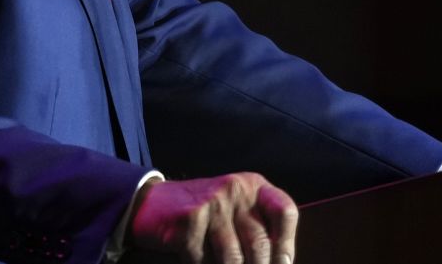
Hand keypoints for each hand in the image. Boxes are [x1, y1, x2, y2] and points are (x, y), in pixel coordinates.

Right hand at [129, 172, 296, 263]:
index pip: (285, 212)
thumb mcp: (237, 211)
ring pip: (233, 258)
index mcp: (254, 186)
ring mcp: (212, 203)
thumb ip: (260, 231)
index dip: (287, 245)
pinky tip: (198, 262)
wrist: (154, 202)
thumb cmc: (206, 215)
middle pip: (260, 243)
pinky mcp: (189, 219)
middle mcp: (236, 189)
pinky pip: (204, 259)